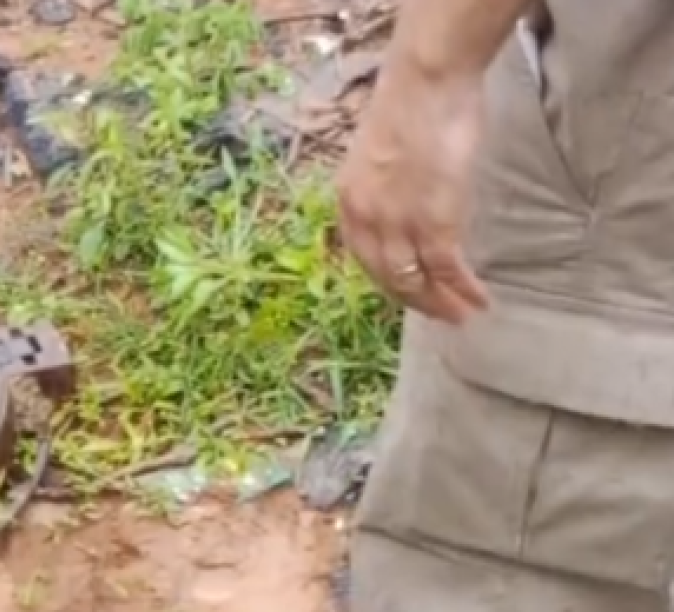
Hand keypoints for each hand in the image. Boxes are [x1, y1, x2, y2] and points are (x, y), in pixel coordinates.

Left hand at [336, 58, 490, 322]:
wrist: (428, 81)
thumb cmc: (413, 105)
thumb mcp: (381, 157)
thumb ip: (386, 190)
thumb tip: (407, 208)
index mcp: (348, 203)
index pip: (365, 259)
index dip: (390, 283)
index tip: (411, 294)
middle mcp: (365, 220)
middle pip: (388, 278)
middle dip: (416, 302)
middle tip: (442, 316)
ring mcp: (397, 224)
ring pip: (416, 280)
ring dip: (441, 303)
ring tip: (462, 316)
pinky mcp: (433, 221)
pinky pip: (446, 269)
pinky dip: (462, 289)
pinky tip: (477, 299)